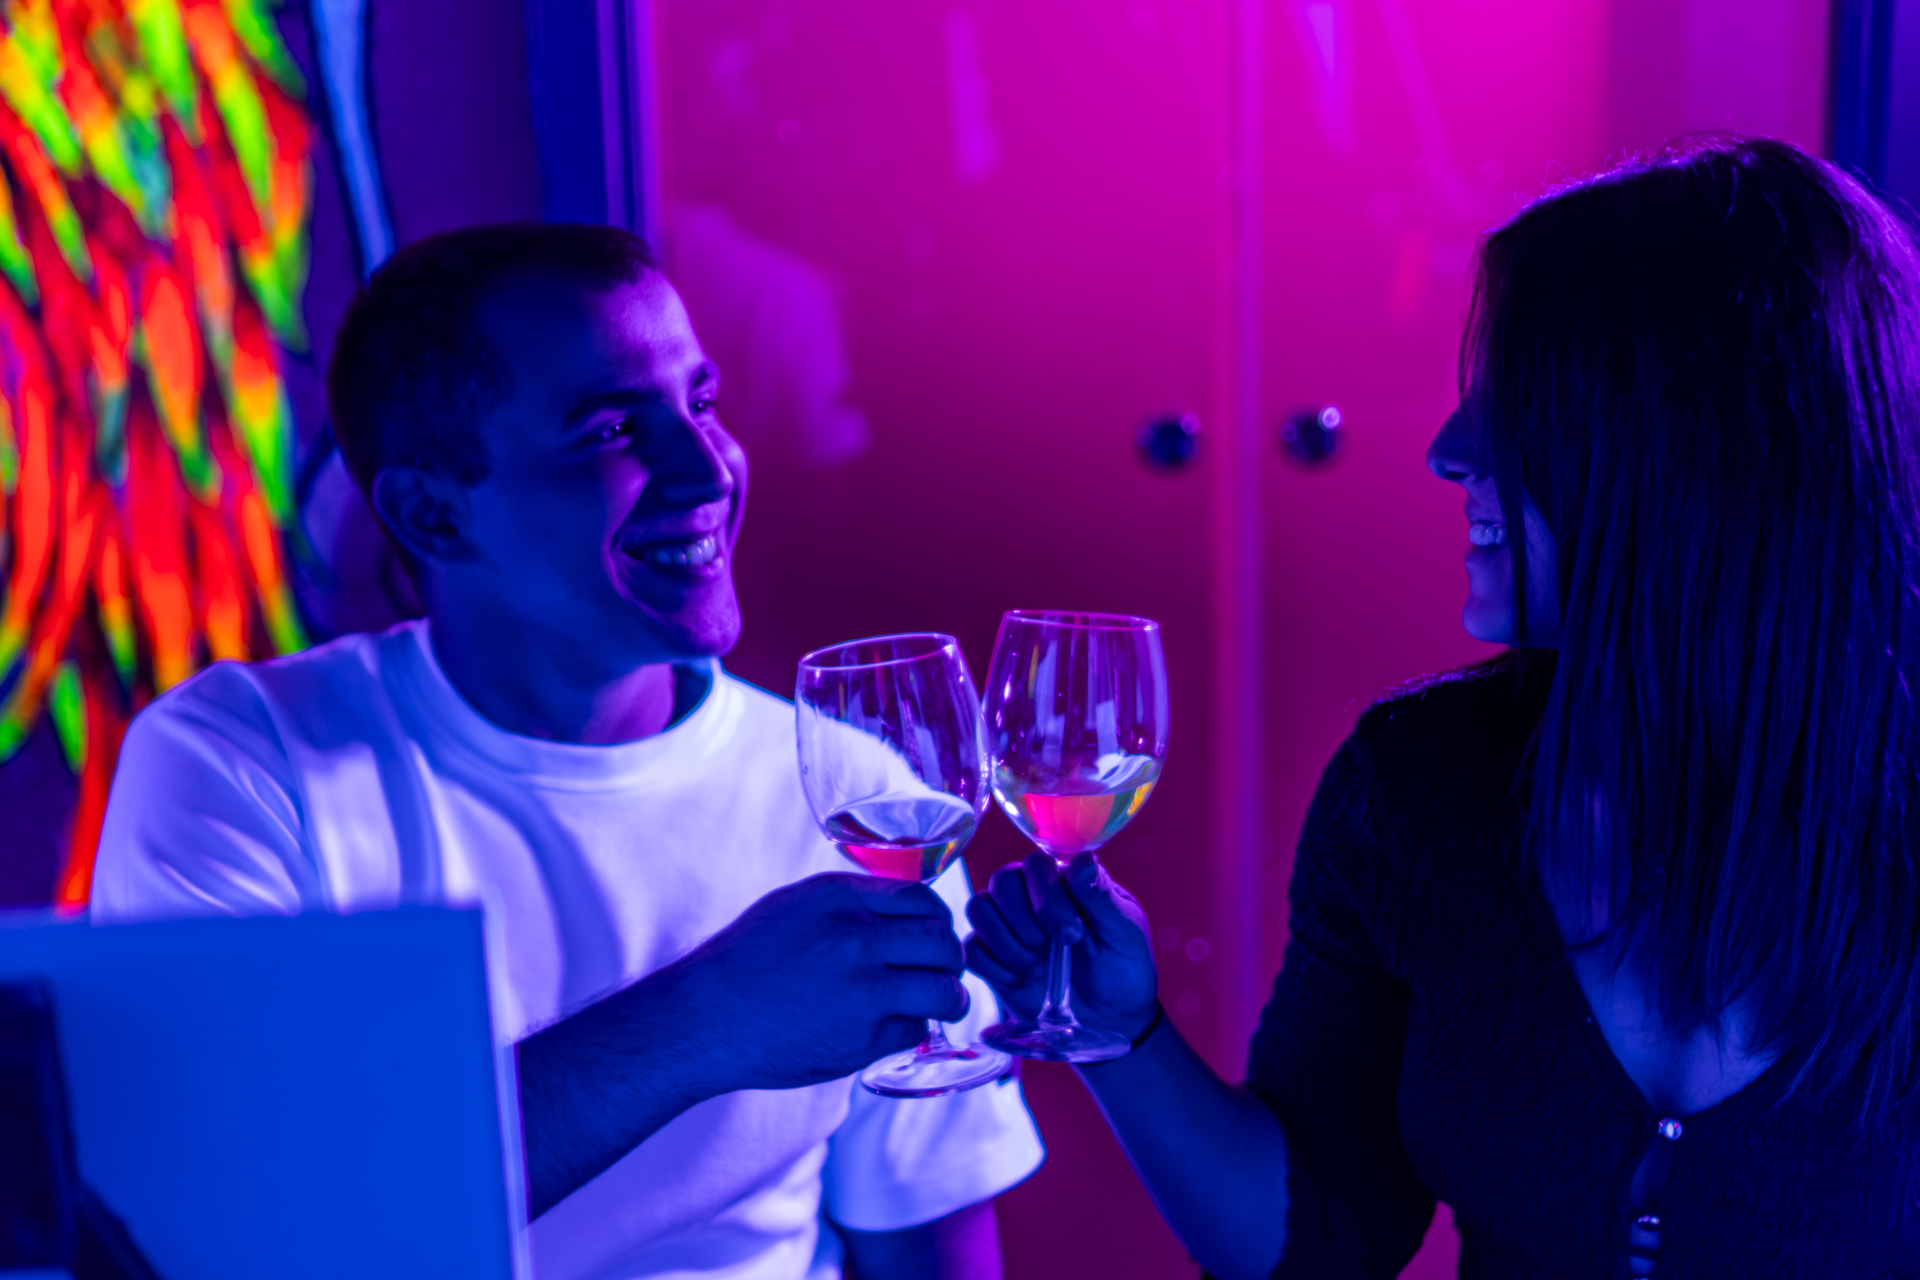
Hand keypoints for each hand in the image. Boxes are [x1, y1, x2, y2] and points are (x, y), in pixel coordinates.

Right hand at [671, 872, 969, 1092]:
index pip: (923, 900)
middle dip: (950, 960)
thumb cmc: (747, 962)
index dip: (938, 921)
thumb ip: (850, 905)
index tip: (935, 936)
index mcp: (841, 898)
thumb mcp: (795, 908)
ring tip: (942, 1003)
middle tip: (943, 972)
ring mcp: (862, 989)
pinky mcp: (861, 1038)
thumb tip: (904, 915)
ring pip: (943, 989)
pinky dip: (911, 1029)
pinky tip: (892, 1028)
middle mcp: (857, 937)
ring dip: (949, 998)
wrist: (705, 1018)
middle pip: (942, 943)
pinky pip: (913, 1028)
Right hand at [963, 852, 1157, 1040]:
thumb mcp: (1123, 934)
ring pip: (979, 908)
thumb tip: (1082, 860)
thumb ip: (1101, 896)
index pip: (1036, 865)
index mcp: (1065, 883)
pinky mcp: (990, 957)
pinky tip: (1022, 981)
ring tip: (1036, 967)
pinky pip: (971, 948)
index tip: (1073, 934)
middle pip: (1002, 881)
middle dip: (1025, 922)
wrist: (1108, 1020)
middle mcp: (1030, 897)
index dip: (1047, 898)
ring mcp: (1007, 926)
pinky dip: (995, 967)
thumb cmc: (1122, 970)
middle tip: (1050, 950)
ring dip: (1008, 944)